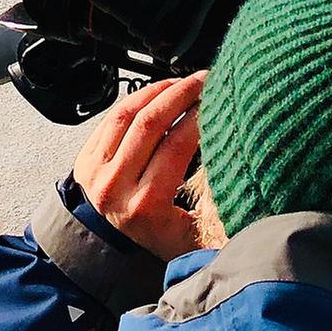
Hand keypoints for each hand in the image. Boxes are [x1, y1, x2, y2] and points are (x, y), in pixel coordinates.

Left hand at [71, 73, 205, 260]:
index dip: (198, 118)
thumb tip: (244, 176)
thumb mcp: (193, 238)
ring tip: (185, 82)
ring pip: (128, 113)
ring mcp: (96, 169)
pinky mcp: (87, 157)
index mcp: (145, 207)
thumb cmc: (158, 240)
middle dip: (181, 94)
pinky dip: (138, 97)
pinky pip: (113, 116)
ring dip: (159, 90)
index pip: (175, 148)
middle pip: (149, 123)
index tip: (219, 103)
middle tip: (205, 81)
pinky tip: (160, 91)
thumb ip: (216, 211)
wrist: (109, 250)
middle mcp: (115, 186)